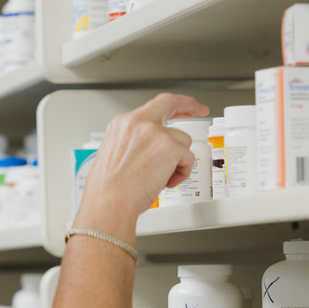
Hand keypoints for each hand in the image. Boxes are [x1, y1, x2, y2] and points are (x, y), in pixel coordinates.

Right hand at [77, 93, 209, 224]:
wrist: (109, 203)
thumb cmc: (109, 190)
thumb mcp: (115, 156)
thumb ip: (135, 145)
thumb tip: (152, 152)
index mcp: (122, 125)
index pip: (152, 106)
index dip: (170, 105)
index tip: (181, 107)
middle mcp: (138, 123)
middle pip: (170, 104)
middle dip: (189, 105)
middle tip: (200, 109)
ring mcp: (154, 132)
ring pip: (181, 140)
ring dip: (177, 160)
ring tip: (162, 177)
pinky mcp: (169, 147)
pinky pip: (188, 158)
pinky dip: (182, 172)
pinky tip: (166, 182)